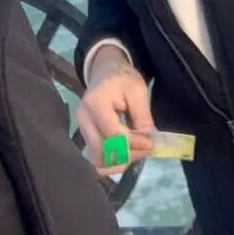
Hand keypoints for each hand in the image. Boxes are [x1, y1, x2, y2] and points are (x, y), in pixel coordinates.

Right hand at [76, 44, 154, 175]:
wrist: (105, 72)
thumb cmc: (123, 78)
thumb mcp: (138, 91)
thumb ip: (143, 117)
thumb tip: (148, 143)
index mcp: (96, 102)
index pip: (113, 133)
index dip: (134, 142)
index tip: (151, 143)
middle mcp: (84, 119)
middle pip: (103, 151)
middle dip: (128, 155)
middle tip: (146, 149)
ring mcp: (82, 129)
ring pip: (98, 160)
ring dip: (120, 161)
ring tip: (138, 151)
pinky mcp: (85, 137)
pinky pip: (97, 158)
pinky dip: (114, 160)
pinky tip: (128, 152)